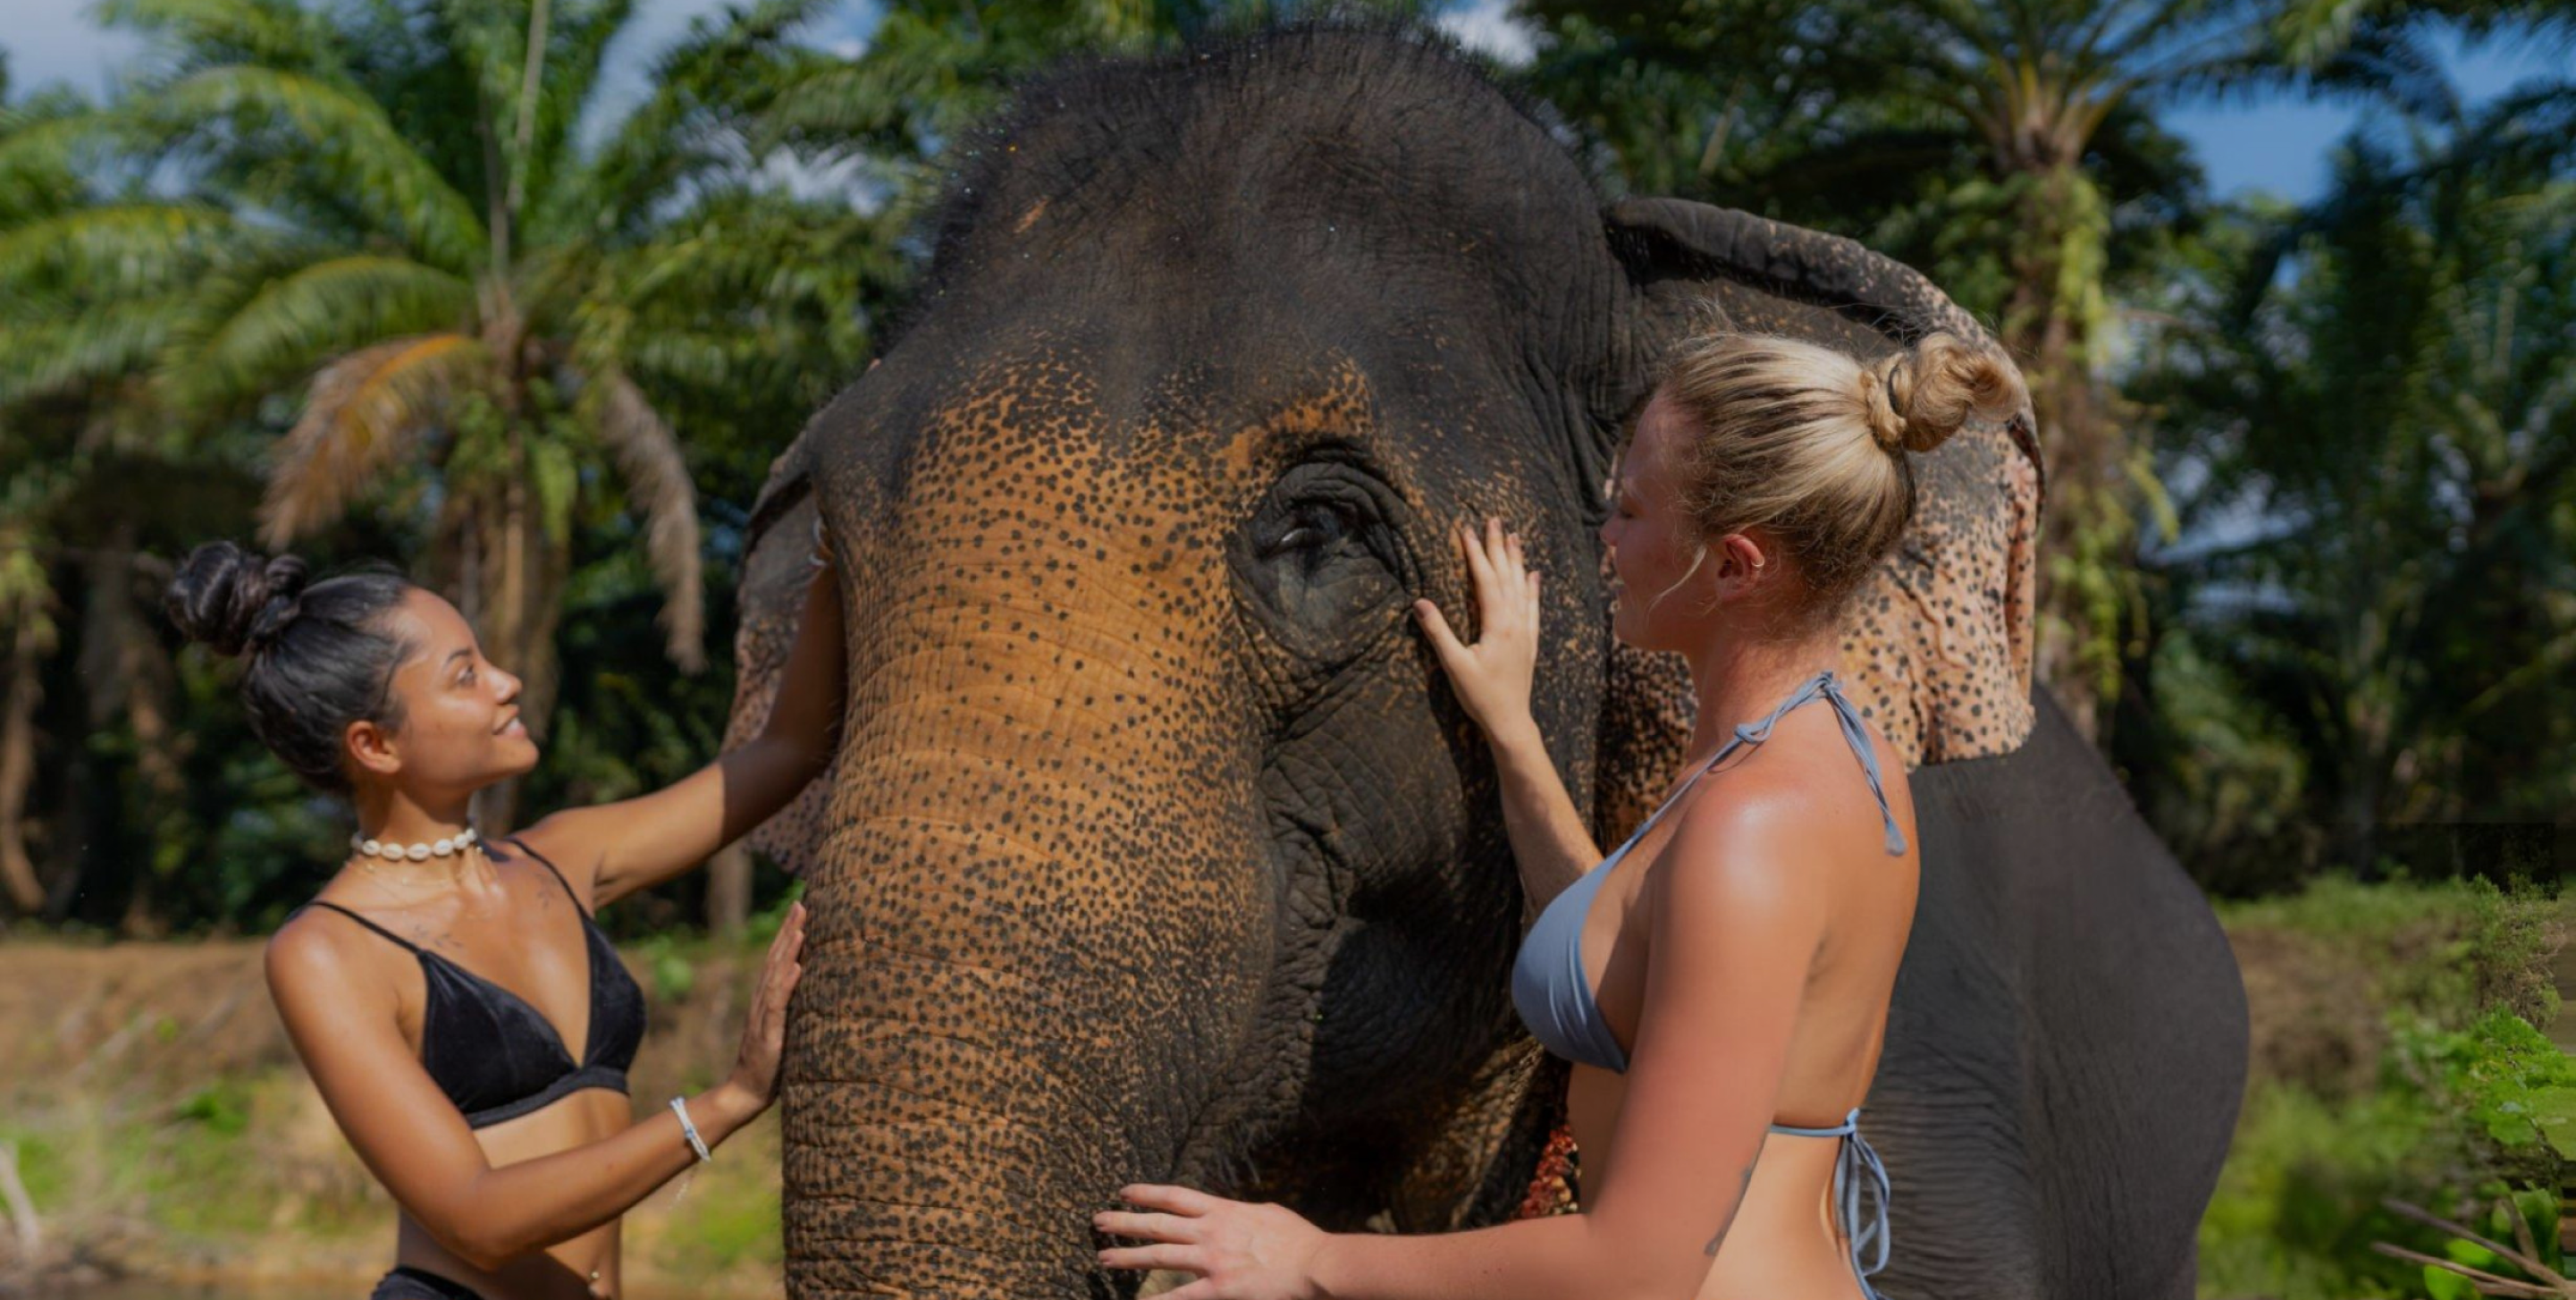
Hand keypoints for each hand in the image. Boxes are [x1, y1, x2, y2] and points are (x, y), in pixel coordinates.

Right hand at [726, 900, 806, 1110]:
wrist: (747, 1091)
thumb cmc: (772, 1062)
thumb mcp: (788, 1028)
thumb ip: (795, 1007)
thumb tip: (814, 986)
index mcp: (768, 999)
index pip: (779, 958)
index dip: (788, 932)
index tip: (802, 907)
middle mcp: (763, 1002)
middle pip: (776, 959)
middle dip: (788, 930)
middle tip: (801, 903)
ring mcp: (764, 1016)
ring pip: (776, 976)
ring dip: (788, 950)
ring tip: (801, 927)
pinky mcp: (768, 1034)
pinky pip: (778, 1005)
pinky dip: (787, 984)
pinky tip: (796, 967)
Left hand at [1095, 1184, 1326, 1299]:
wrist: (1316, 1264)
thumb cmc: (1298, 1240)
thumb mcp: (1267, 1214)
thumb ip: (1243, 1214)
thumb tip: (1235, 1214)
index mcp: (1223, 1211)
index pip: (1176, 1196)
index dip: (1147, 1193)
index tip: (1125, 1192)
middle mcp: (1211, 1232)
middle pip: (1158, 1224)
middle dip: (1125, 1222)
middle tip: (1099, 1220)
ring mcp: (1212, 1261)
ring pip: (1160, 1255)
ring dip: (1128, 1256)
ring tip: (1104, 1256)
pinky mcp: (1219, 1289)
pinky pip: (1179, 1296)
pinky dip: (1156, 1299)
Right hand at [1412, 516, 1541, 743]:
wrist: (1510, 721)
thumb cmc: (1480, 695)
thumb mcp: (1454, 665)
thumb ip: (1438, 632)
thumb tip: (1420, 602)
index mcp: (1496, 625)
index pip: (1485, 580)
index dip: (1476, 554)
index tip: (1467, 530)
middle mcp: (1514, 622)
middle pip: (1506, 576)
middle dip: (1498, 547)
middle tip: (1494, 520)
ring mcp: (1525, 631)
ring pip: (1522, 586)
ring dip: (1517, 560)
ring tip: (1514, 536)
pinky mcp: (1529, 642)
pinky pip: (1533, 607)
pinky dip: (1533, 588)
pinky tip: (1534, 574)